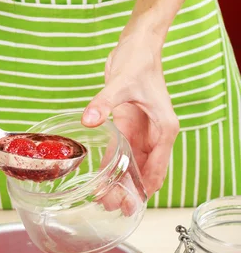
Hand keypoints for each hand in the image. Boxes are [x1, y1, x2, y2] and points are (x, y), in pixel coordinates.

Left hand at [82, 28, 178, 198]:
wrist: (137, 44)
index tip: (132, 205)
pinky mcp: (128, 126)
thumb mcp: (122, 82)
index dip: (145, 189)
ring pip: (132, 166)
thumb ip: (104, 102)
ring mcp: (141, 132)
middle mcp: (155, 135)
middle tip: (113, 208)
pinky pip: (120, 153)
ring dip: (121, 184)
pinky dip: (112, 168)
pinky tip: (101, 182)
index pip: (157, 168)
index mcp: (163, 129)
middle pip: (145, 172)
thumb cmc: (139, 61)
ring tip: (105, 202)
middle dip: (130, 192)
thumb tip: (89, 119)